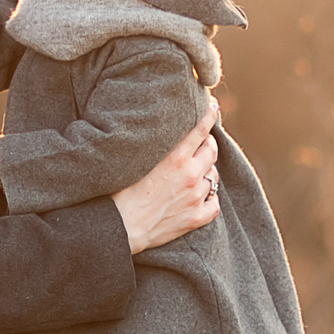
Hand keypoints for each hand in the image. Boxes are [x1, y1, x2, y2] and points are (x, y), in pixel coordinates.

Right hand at [110, 101, 220, 255]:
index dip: (209, 115)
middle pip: (212, 150)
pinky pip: (215, 203)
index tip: (213, 107)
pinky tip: (201, 197)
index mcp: (175, 157)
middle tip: (201, 143)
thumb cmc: (119, 191)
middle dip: (208, 143)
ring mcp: (195, 197)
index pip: (200, 130)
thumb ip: (155, 146)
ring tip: (196, 172)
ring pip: (214, 176)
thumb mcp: (136, 160)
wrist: (120, 227)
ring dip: (207, 171)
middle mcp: (190, 175)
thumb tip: (160, 131)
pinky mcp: (196, 218)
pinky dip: (210, 198)